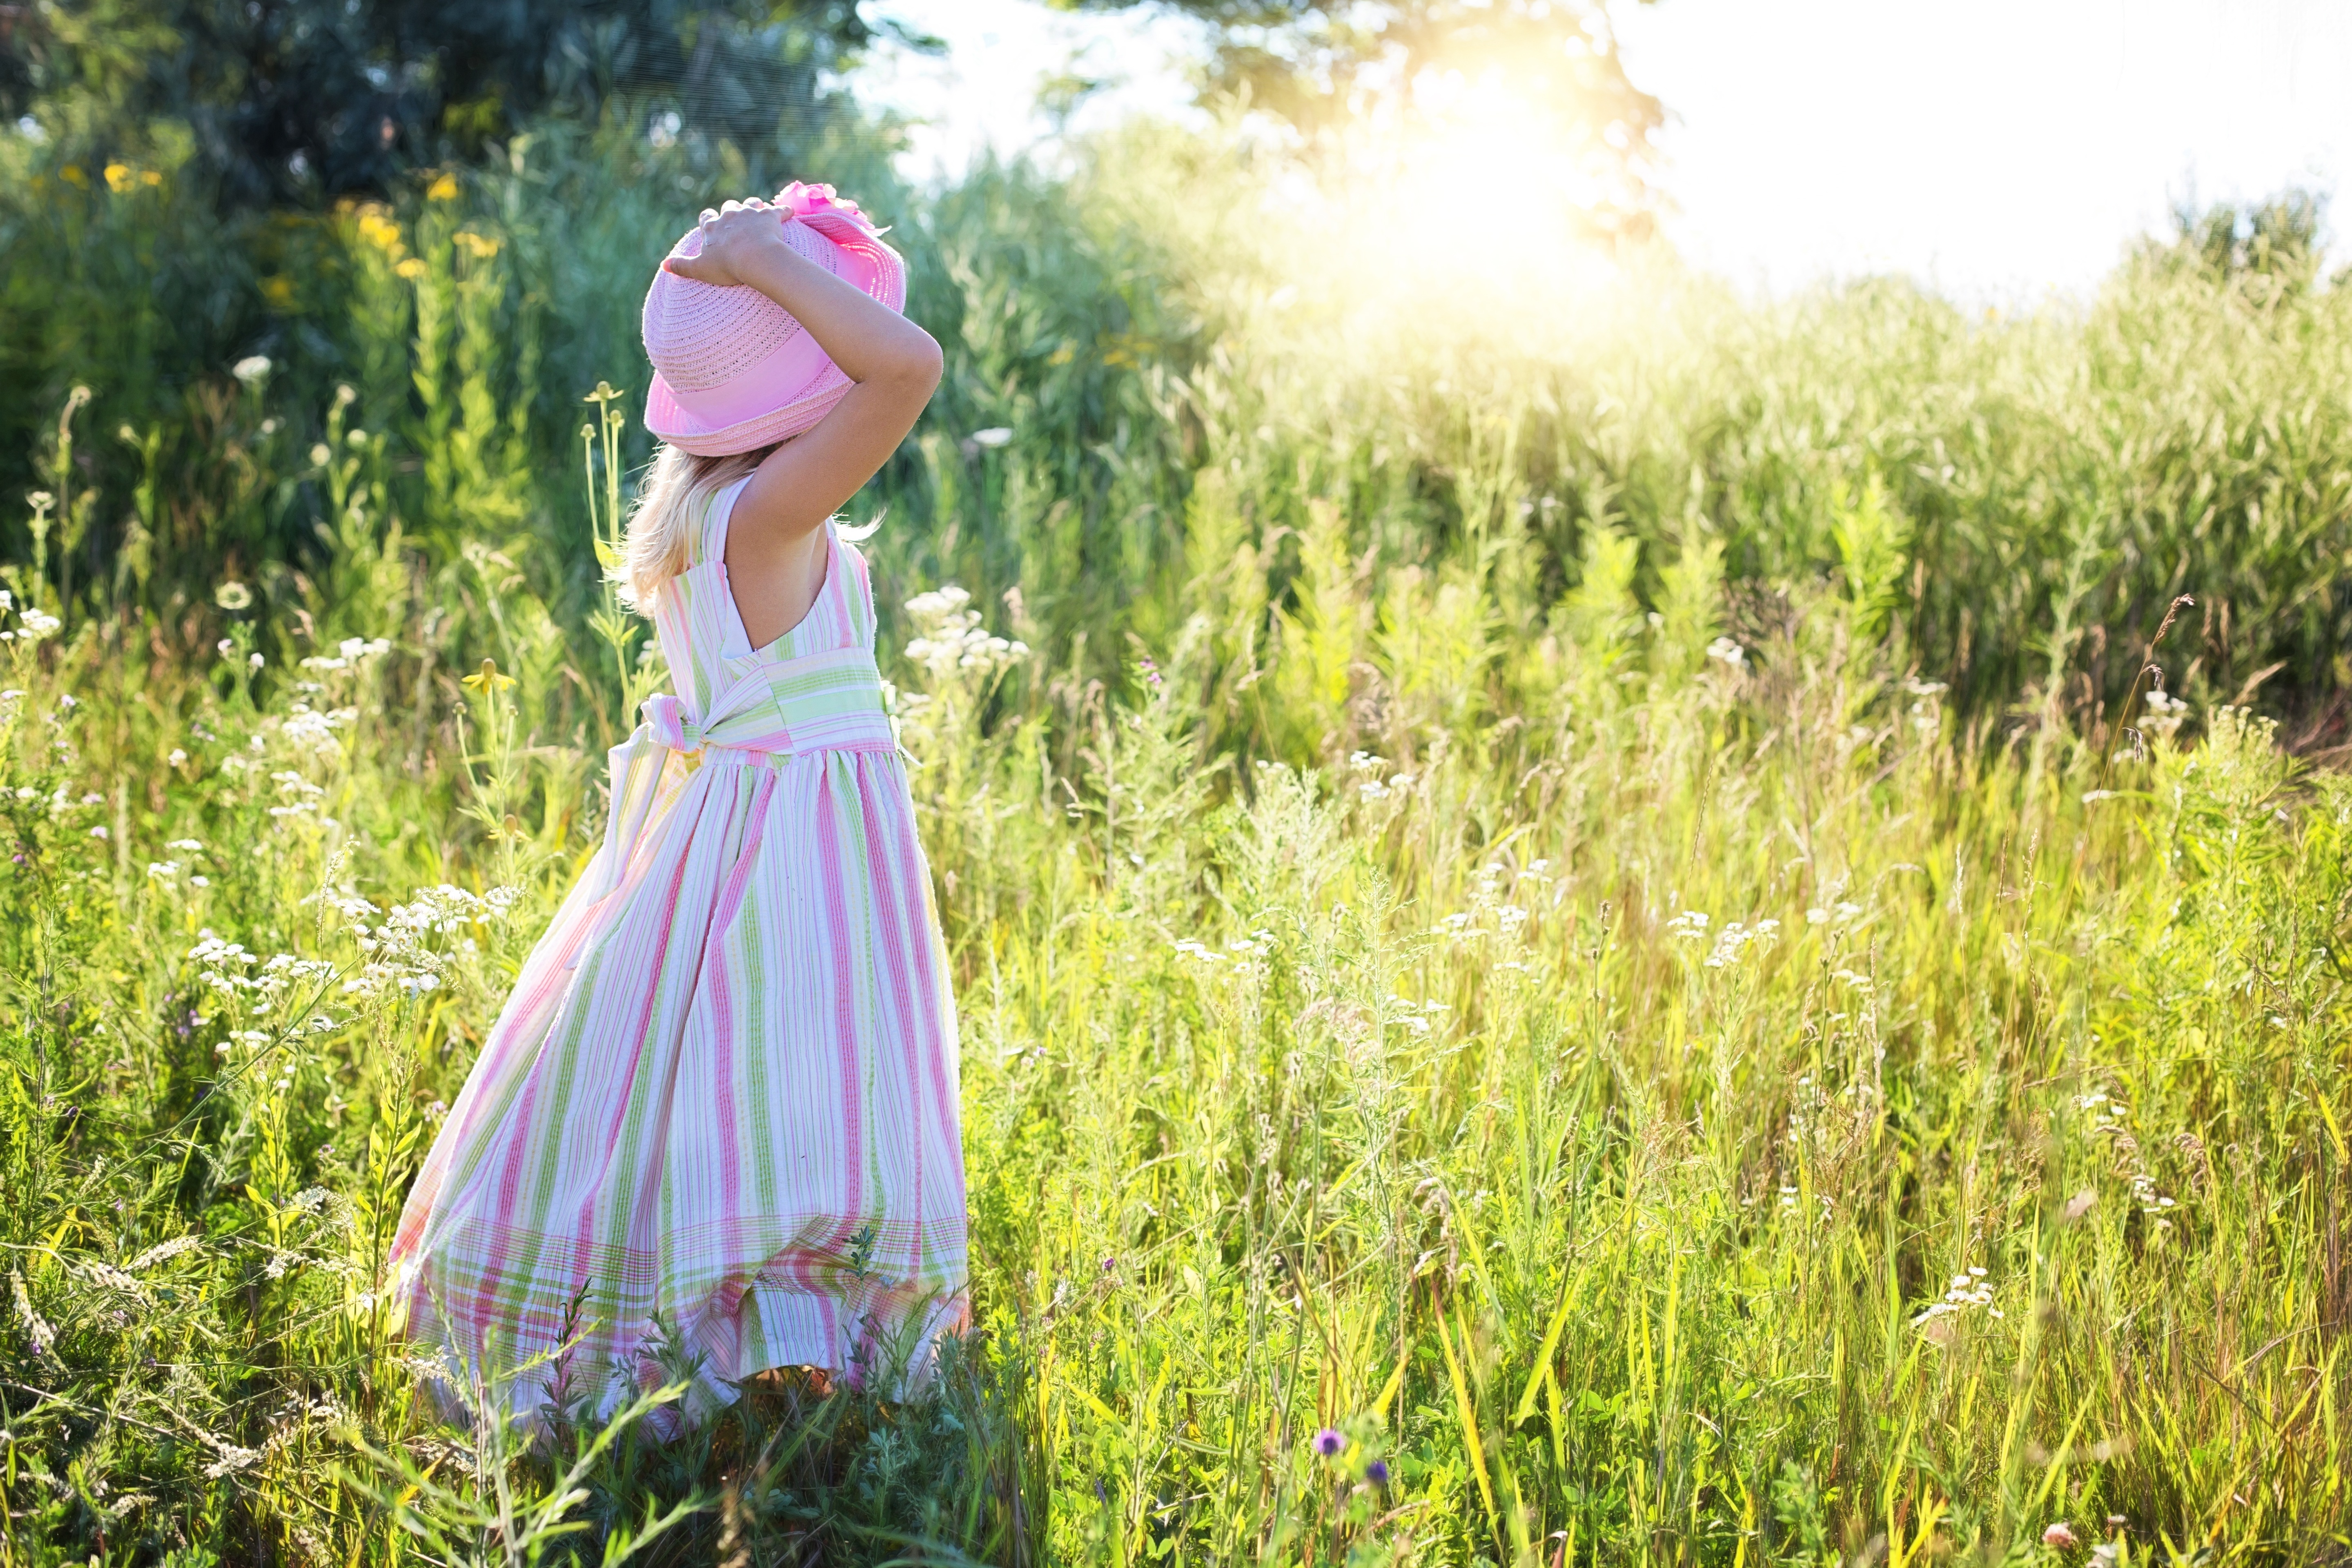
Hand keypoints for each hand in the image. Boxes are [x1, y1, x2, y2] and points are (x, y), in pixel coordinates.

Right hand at [660, 197, 789, 288]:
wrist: (755, 259)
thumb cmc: (727, 266)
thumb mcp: (701, 269)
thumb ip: (682, 266)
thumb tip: (664, 265)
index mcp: (713, 227)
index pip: (707, 218)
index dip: (708, 219)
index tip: (711, 222)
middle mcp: (730, 215)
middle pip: (729, 207)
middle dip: (732, 211)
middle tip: (737, 220)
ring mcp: (751, 213)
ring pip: (751, 203)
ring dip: (754, 206)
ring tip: (758, 212)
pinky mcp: (770, 215)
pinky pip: (780, 210)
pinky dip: (785, 211)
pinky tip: (789, 213)